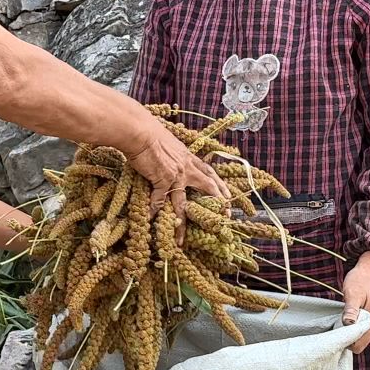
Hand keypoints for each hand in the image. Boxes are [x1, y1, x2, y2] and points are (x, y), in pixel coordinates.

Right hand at [124, 114, 229, 243]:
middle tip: (226, 216)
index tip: (228, 196)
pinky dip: (154, 209)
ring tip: (181, 238)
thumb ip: (174, 155)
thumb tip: (170, 161)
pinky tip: (151, 219)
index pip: (210, 172)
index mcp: (189, 157)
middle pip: (208, 187)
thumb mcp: (169, 144)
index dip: (220, 184)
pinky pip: (159, 200)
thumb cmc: (151, 133)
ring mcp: (176, 175)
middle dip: (218, 201)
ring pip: (183, 204)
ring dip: (181, 223)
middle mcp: (187, 167)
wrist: (141, 131)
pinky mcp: (162, 180)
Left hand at [342, 252, 369, 352]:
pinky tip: (352, 314)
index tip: (336, 330)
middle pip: (360, 343)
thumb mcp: (353, 293)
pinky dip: (356, 325)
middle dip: (348, 336)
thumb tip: (347, 325)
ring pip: (362, 336)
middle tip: (339, 321)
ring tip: (346, 315)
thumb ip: (351, 310)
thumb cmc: (361, 279)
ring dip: (352, 330)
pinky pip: (365, 329)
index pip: (358, 345)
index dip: (345, 341)